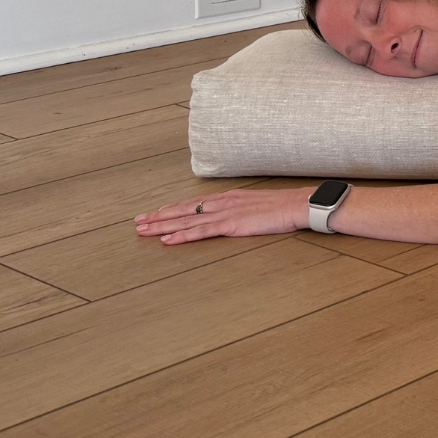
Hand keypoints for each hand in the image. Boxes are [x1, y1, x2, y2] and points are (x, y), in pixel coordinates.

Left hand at [135, 187, 313, 244]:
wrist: (299, 205)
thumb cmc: (283, 207)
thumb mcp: (258, 206)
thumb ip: (242, 210)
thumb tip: (234, 217)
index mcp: (228, 197)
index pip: (193, 203)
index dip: (172, 208)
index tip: (154, 213)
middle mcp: (222, 202)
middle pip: (183, 210)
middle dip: (159, 216)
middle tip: (137, 222)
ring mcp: (226, 213)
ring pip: (186, 220)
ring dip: (163, 226)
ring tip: (143, 231)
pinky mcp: (232, 225)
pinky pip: (202, 232)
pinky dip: (182, 236)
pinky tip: (167, 240)